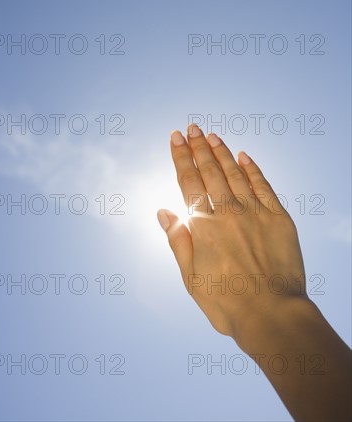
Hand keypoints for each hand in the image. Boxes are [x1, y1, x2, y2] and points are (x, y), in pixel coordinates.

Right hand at [157, 124, 307, 342]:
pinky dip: (252, 169)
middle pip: (210, 171)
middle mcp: (227, 212)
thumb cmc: (226, 301)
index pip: (188, 181)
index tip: (175, 137)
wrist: (271, 314)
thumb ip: (178, 240)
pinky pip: (263, 186)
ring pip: (234, 174)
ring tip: (213, 136)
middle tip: (192, 127)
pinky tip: (244, 156)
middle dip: (199, 147)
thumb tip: (163, 211)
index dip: (181, 157)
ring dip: (222, 152)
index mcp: (203, 226)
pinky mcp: (278, 218)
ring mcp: (254, 213)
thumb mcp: (190, 277)